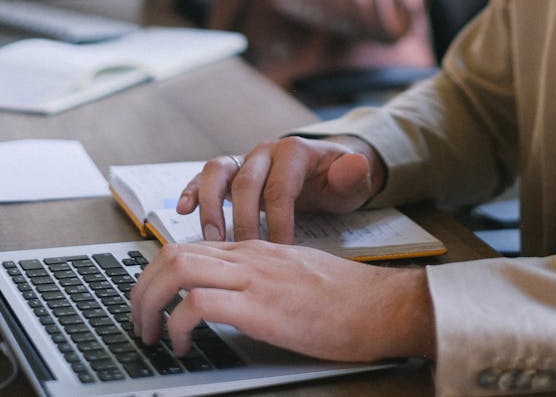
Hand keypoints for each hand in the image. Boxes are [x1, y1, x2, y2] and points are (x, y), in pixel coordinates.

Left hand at [130, 239, 435, 361]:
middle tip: (137, 323)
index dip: (156, 275)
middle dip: (141, 289)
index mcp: (254, 250)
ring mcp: (255, 276)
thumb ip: (259, 281)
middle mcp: (249, 255)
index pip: (187, 246)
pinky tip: (184, 345)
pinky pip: (200, 304)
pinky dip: (179, 325)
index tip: (149, 304)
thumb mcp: (293, 279)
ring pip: (178, 268)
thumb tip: (226, 301)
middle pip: (172, 253)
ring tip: (150, 335)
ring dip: (150, 303)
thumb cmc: (345, 300)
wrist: (381, 305)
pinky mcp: (263, 305)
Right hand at [177, 136, 385, 242]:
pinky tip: (182, 211)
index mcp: (294, 151)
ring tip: (210, 238)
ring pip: (218, 172)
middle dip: (242, 219)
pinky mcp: (230, 172)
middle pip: (246, 181)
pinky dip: (192, 190)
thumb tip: (356, 166)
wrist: (327, 170)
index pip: (280, 187)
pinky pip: (204, 176)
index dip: (278, 220)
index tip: (280, 251)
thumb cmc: (337, 181)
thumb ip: (354, 176)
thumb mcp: (353, 181)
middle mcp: (266, 151)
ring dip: (211, 205)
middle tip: (243, 253)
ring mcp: (245, 159)